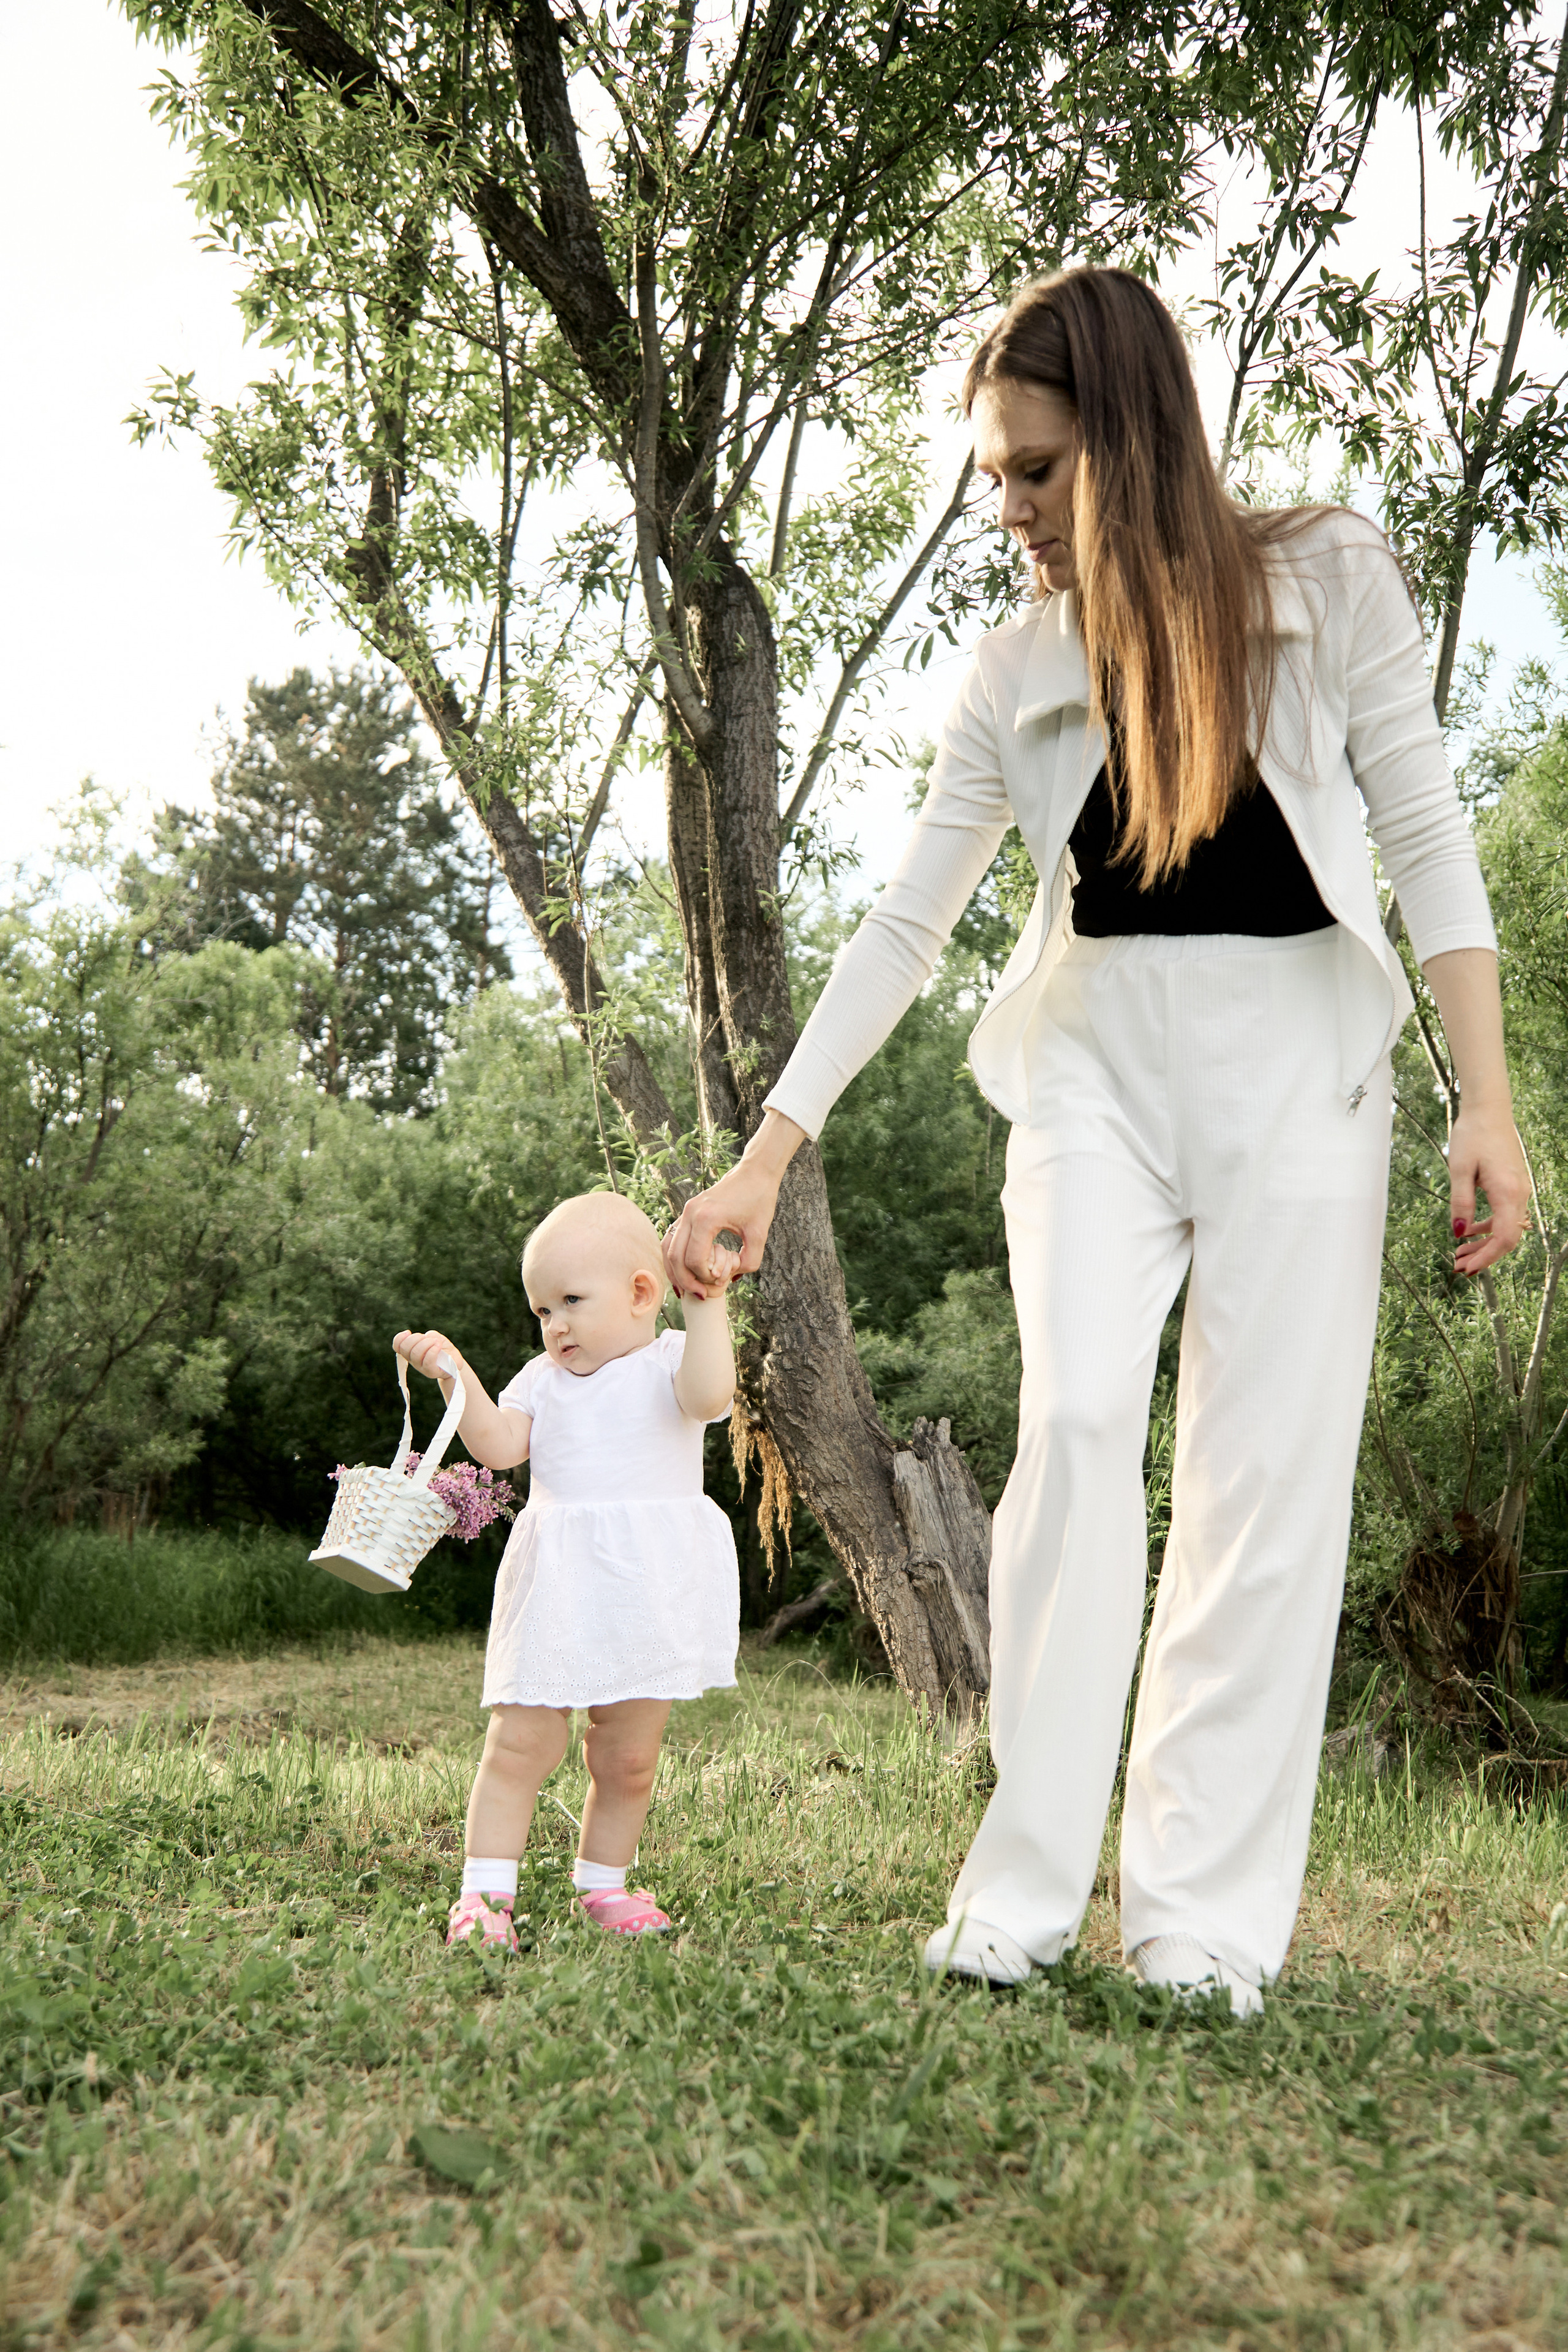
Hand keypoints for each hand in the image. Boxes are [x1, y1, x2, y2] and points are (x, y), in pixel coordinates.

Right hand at [393, 1329, 460, 1385]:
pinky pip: (427, 1361)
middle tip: (428, 1338)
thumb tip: (427, 1337)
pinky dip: (433, 1350)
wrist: (454, 1362)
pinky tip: (438, 1346)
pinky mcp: (431, 1372)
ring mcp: (421, 1367)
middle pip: (405, 1348)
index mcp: (411, 1351)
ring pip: (416, 1353)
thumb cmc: (443, 1349)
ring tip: (437, 1342)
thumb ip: (429, 1335)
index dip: (400, 1338)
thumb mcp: (435, 1338)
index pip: (397, 1346)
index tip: (408, 1332)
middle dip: (416, 1338)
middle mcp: (413, 1360)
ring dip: (427, 1343)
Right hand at [663, 1139, 793, 1300]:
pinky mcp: (688, 1211)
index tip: (719, 1283)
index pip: (694, 1259)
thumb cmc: (760, 1200)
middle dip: (685, 1280)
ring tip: (687, 1288)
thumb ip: (748, 1261)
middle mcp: (690, 1213)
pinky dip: (674, 1257)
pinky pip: (673, 1238)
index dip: (704, 1277)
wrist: (755, 1172)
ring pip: (668, 1247)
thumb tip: (729, 1279)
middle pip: (675, 1256)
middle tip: (700, 1295)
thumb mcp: (759, 1234)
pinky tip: (683, 1272)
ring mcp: (686, 1211)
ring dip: (674, 1270)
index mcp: (706, 1218)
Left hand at [1448, 1106, 1530, 1275]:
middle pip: (1507, 1238)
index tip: (1466, 1270)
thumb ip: (1460, 1203)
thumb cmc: (1474, 1135)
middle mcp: (1519, 1194)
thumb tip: (1459, 1233)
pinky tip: (1469, 1231)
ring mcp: (1518, 1190)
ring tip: (1460, 1254)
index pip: (1504, 1238)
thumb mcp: (1459, 1170)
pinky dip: (1488, 1227)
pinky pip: (1504, 1215)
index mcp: (1508, 1193)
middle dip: (1484, 1256)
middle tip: (1459, 1267)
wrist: (1489, 1110)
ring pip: (1506, 1228)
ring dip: (1484, 1243)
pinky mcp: (1512, 1185)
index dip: (1486, 1258)